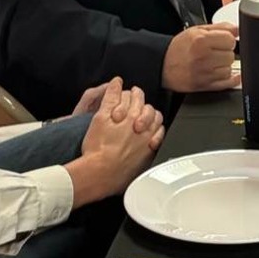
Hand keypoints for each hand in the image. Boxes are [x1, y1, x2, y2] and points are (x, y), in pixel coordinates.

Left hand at [69, 83, 162, 202]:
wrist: (102, 173)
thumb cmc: (119, 174)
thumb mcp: (142, 165)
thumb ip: (149, 152)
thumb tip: (151, 148)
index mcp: (149, 136)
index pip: (156, 116)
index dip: (149, 116)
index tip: (144, 120)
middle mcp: (139, 123)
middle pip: (145, 104)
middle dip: (142, 103)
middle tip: (136, 103)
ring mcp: (123, 116)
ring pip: (131, 96)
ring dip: (129, 96)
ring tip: (125, 96)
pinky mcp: (105, 114)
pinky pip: (113, 94)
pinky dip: (115, 86)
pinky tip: (116, 82)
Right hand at [163, 24, 240, 93]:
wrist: (162, 65)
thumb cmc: (178, 48)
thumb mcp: (196, 31)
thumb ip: (219, 27)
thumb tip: (237, 30)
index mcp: (201, 40)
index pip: (230, 40)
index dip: (227, 40)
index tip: (222, 42)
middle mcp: (203, 57)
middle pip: (231, 55)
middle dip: (225, 53)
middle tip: (215, 53)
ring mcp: (204, 73)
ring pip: (229, 69)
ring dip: (224, 66)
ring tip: (213, 63)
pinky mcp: (205, 86)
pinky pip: (228, 83)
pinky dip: (230, 79)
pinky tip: (223, 73)